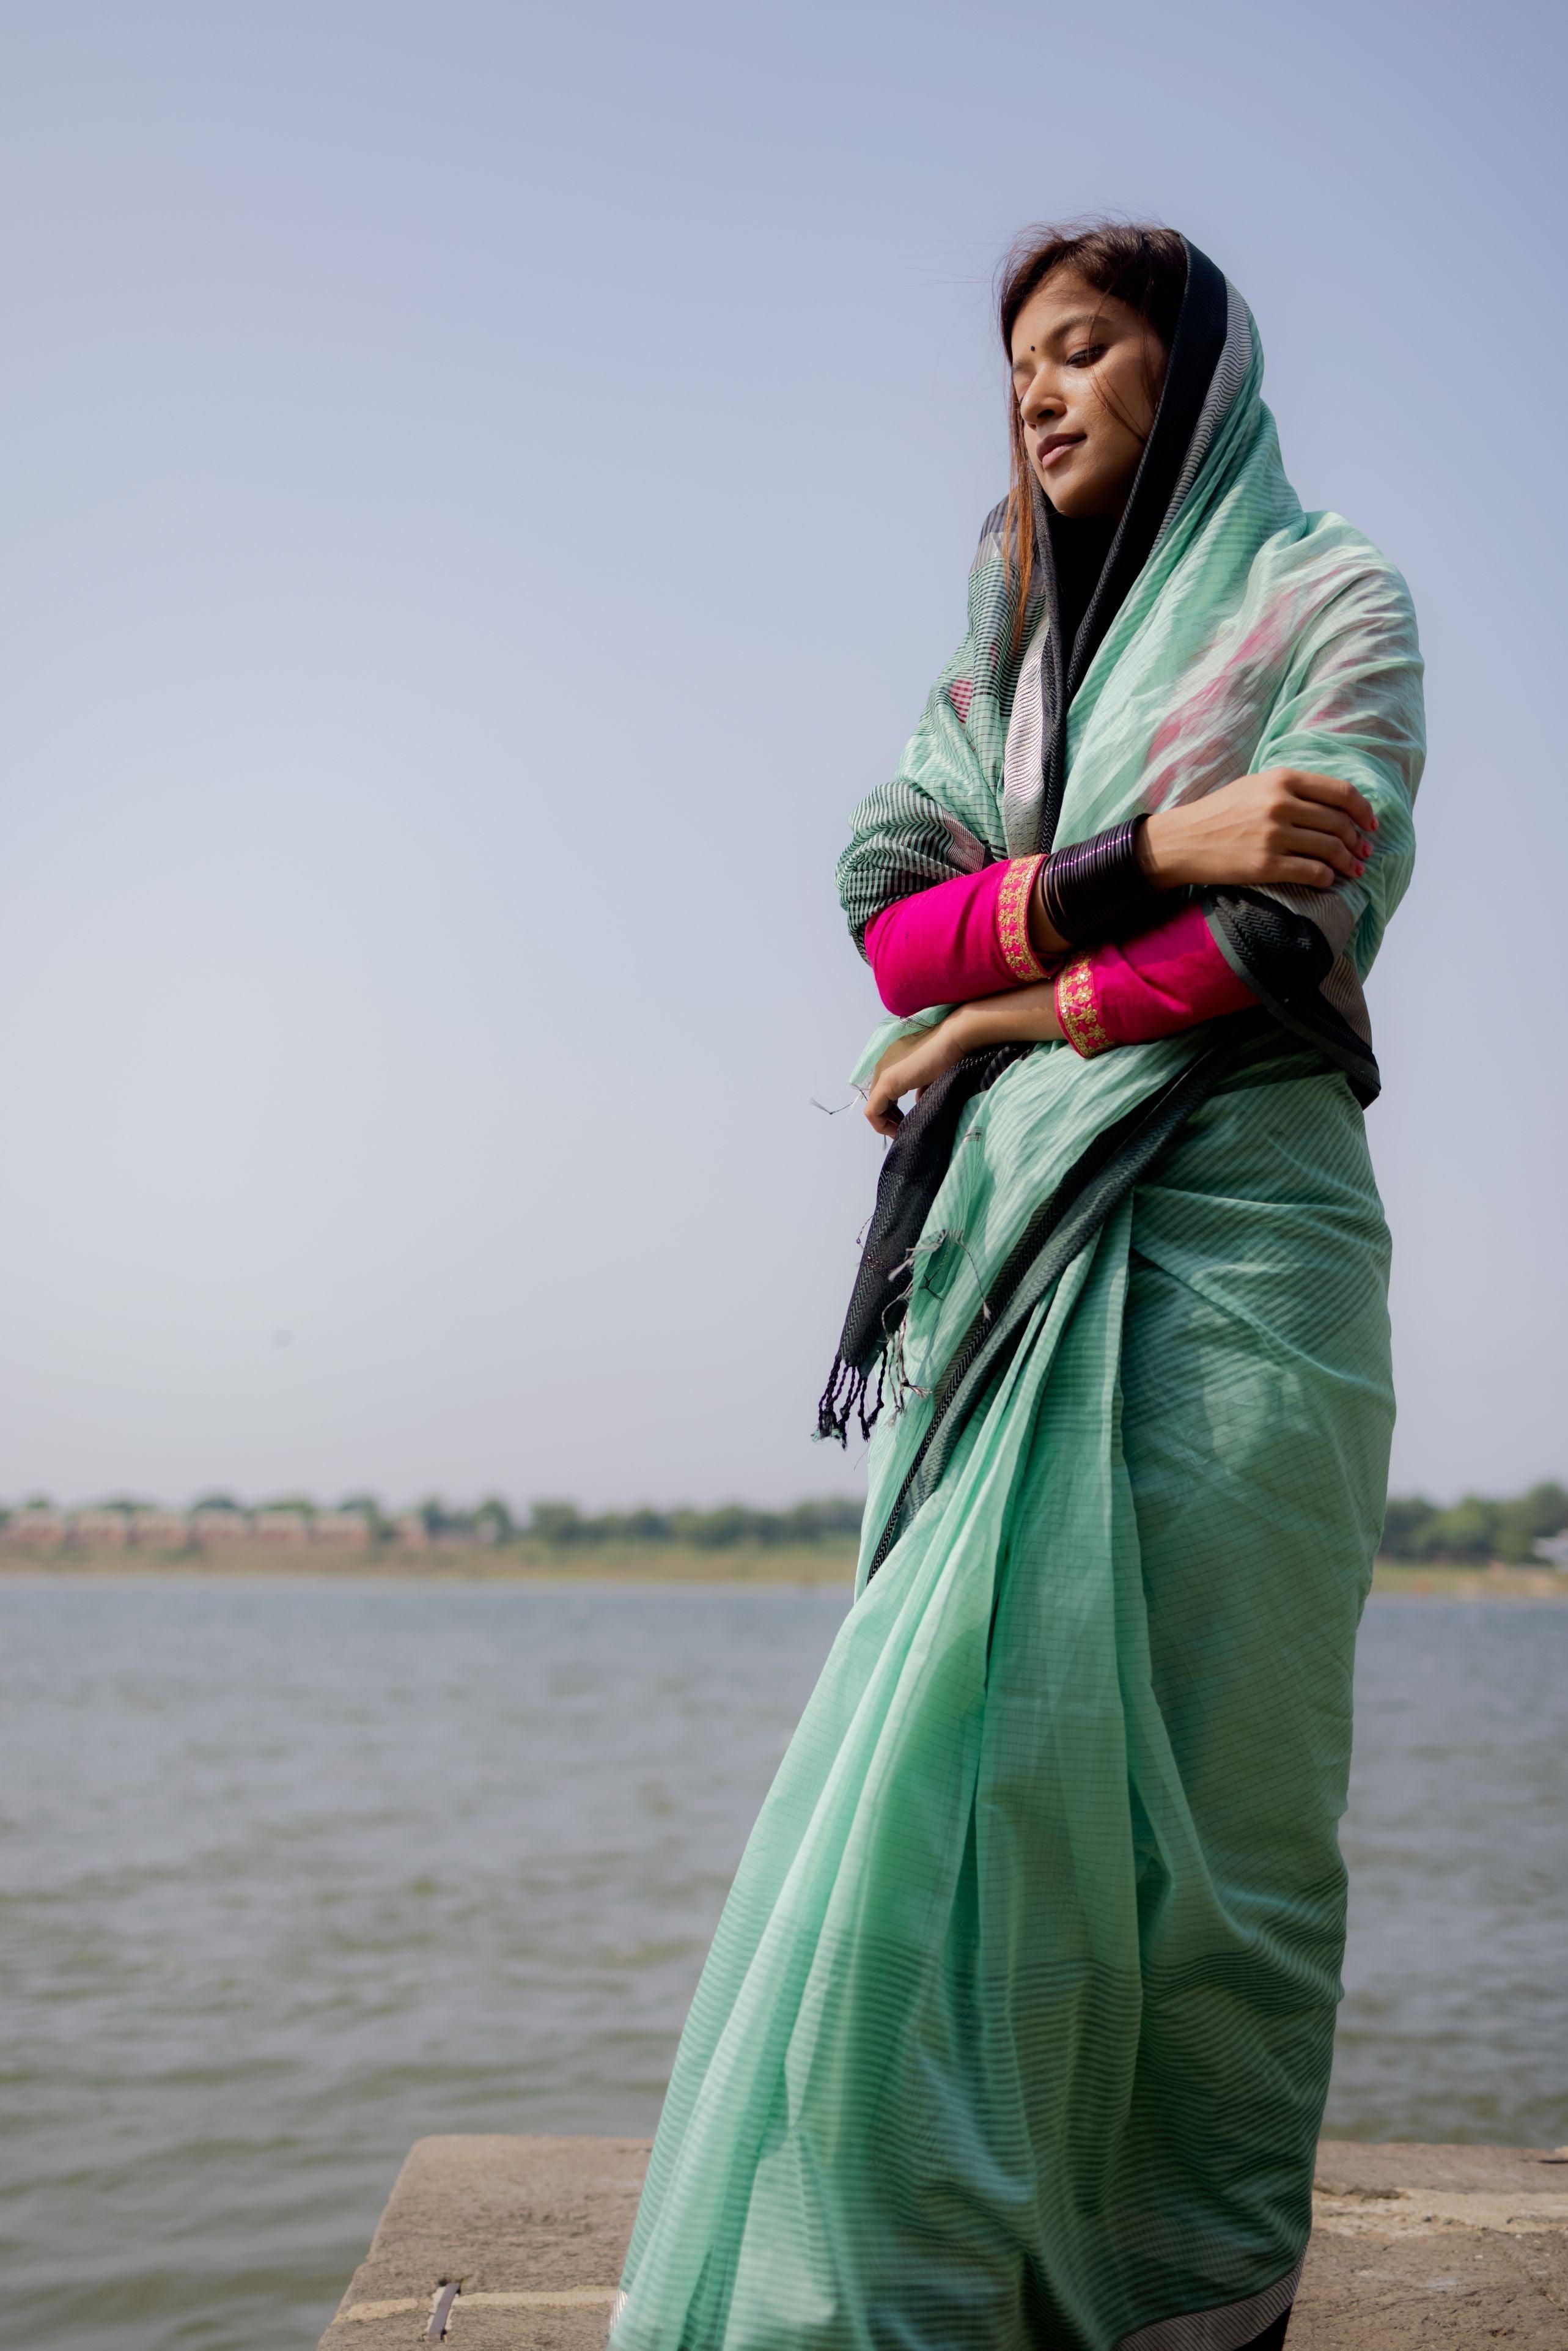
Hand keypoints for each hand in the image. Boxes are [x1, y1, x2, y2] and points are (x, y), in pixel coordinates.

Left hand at [863, 1013, 973, 1136]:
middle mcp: (882, 1067)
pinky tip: (898, 1130)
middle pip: (877, 1102)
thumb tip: (919, 1101)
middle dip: (890, 1120)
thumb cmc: (950, 1054)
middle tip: (905, 1130)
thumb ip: (921, 1088)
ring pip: (873, 1108)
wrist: (955, 1038)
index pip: (884, 1095)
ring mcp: (883, 1074)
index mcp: (892, 1063)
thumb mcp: (931, 1076)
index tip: (908, 1122)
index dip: (893, 1113)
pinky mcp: (887, 1082)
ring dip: (886, 1124)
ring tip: (903, 1131)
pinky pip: (872, 1111)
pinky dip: (882, 1125)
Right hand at [1138, 769, 1377, 892]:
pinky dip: (1327, 878)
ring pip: (1330, 849)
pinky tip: (1328, 881)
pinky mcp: (1265, 864)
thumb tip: (1333, 802)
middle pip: (1339, 823)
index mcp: (1282, 780)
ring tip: (1352, 870)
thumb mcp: (1255, 785)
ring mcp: (1273, 835)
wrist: (1182, 840)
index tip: (1370, 824)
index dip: (1363, 810)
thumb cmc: (1220, 813)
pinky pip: (1312, 872)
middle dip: (1358, 841)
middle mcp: (1280, 804)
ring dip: (1348, 862)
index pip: (1341, 792)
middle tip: (1363, 852)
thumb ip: (1292, 788)